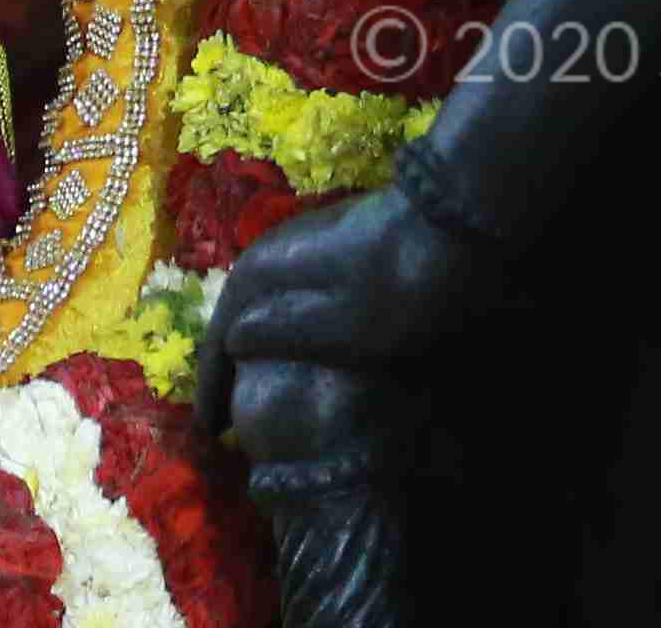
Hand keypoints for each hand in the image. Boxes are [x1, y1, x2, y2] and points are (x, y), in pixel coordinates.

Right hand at [196, 180, 504, 407]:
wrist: (453, 230)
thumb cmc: (393, 290)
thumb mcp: (337, 325)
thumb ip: (279, 332)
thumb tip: (231, 341)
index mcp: (264, 269)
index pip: (221, 332)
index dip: (211, 382)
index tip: (208, 429)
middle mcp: (274, 251)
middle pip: (237, 315)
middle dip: (226, 365)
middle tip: (224, 416)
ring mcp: (307, 246)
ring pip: (264, 305)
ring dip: (253, 347)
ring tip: (252, 387)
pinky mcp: (338, 250)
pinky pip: (291, 299)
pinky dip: (283, 330)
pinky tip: (295, 351)